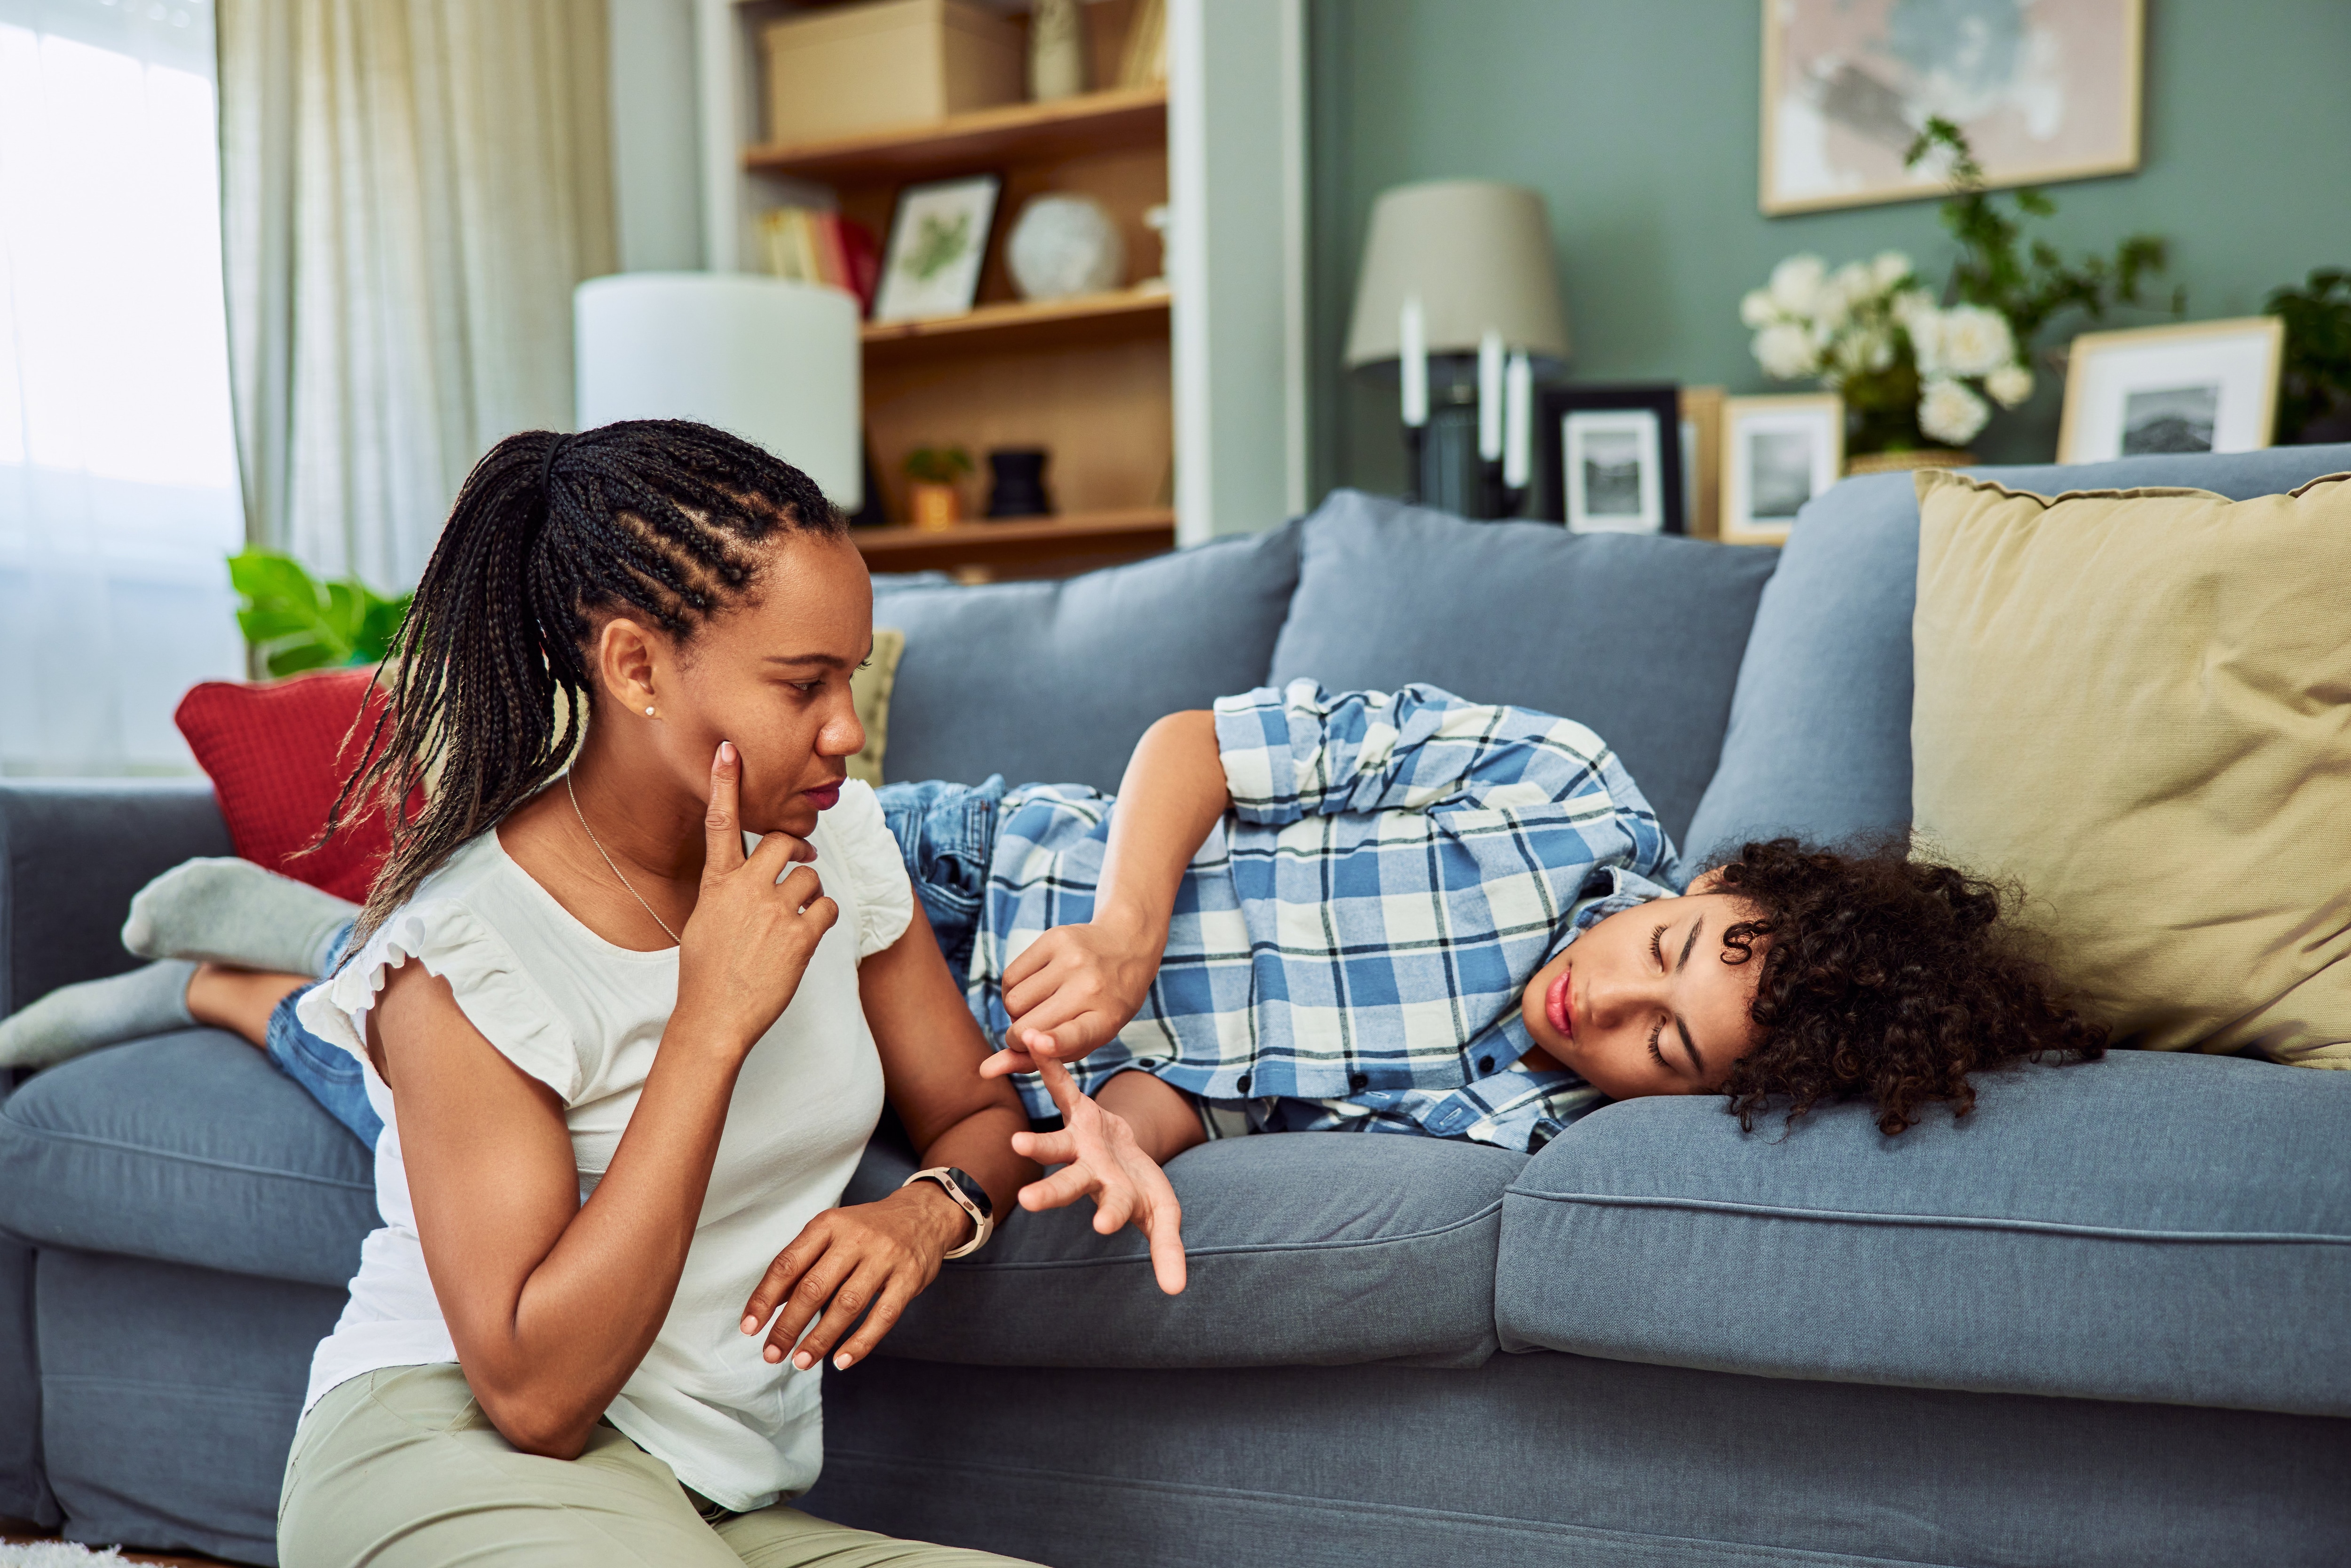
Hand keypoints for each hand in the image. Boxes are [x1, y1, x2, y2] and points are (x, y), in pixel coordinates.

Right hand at [676, 742, 835, 1055]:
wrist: (714, 1018)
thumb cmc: (708, 973)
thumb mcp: (707, 920)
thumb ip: (729, 891)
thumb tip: (752, 878)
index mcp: (717, 884)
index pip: (721, 824)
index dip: (726, 784)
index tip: (730, 750)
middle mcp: (745, 890)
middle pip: (784, 842)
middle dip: (795, 853)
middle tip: (797, 867)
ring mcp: (773, 912)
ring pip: (810, 876)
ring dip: (809, 895)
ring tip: (792, 923)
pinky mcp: (800, 936)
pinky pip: (827, 908)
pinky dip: (822, 919)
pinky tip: (805, 937)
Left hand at [739, 1184, 965, 1371]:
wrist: (925, 1214)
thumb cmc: (868, 1229)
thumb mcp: (832, 1232)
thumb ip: (803, 1264)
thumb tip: (769, 1305)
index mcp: (829, 1224)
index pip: (788, 1263)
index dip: (765, 1298)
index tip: (749, 1328)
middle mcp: (856, 1237)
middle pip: (814, 1287)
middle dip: (788, 1326)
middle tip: (772, 1354)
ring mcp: (885, 1257)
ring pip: (847, 1305)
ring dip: (820, 1339)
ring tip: (801, 1362)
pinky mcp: (910, 1277)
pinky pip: (883, 1316)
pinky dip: (860, 1343)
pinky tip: (841, 1360)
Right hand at [982, 914, 1161, 1078]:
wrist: (1126, 946)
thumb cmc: (1099, 1007)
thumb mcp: (1083, 1040)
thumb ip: (1037, 1060)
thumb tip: (986, 1070)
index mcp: (1105, 1021)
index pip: (1075, 1035)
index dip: (1053, 1042)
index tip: (1037, 1043)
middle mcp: (1090, 988)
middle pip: (1025, 1026)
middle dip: (1018, 1039)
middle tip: (1033, 1034)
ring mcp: (1072, 960)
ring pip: (1011, 1002)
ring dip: (1016, 1012)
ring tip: (1039, 1007)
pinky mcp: (1054, 938)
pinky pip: (1010, 977)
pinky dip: (1013, 989)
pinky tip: (1034, 988)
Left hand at [1009, 1060, 1185, 1294]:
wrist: (1124, 1150)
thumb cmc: (1142, 1188)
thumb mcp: (1163, 1214)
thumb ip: (1167, 1249)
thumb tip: (1177, 1292)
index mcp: (1114, 1195)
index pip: (1113, 1207)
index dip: (1109, 1215)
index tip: (1103, 1227)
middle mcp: (1089, 1171)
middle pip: (1069, 1184)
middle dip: (1051, 1194)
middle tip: (1028, 1203)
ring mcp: (1079, 1142)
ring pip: (1055, 1144)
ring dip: (1037, 1143)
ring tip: (1016, 1143)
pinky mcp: (1077, 1109)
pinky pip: (1061, 1087)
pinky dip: (1049, 1066)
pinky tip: (1034, 1044)